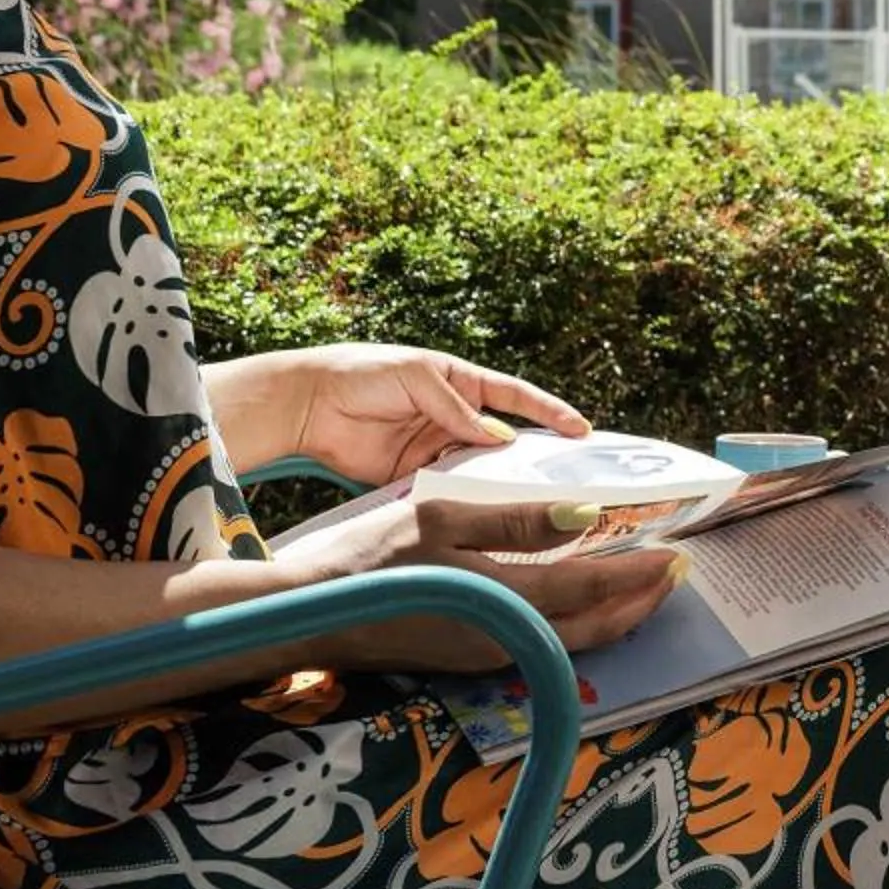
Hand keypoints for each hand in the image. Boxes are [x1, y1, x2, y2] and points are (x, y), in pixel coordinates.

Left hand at [212, 344, 589, 486]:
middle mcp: (454, 417)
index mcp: (460, 382)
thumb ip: (455, 409)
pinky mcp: (411, 475)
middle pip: (503, 440)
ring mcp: (435, 448)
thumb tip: (496, 438)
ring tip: (528, 503)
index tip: (581, 431)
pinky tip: (480, 514)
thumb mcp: (416, 378)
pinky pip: (445, 490)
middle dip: (533, 458)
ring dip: (497, 484)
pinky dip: (461, 501)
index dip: (550, 412)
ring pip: (477, 469)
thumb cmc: (362, 373)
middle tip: (567, 479)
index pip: (515, 397)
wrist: (306, 404)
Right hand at [281, 490, 684, 671]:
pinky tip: (578, 597)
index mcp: (506, 603)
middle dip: (642, 602)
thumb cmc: (370, 559)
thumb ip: (516, 522)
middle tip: (676, 571)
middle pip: (597, 629)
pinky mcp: (473, 657)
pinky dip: (578, 622)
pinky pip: (544, 643)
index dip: (641, 575)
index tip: (678, 555)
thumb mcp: (442, 518)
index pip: (594, 591)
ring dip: (614, 615)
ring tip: (642, 583)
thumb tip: (585, 518)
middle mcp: (507, 641)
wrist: (309, 614)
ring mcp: (490, 656)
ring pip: (573, 642)